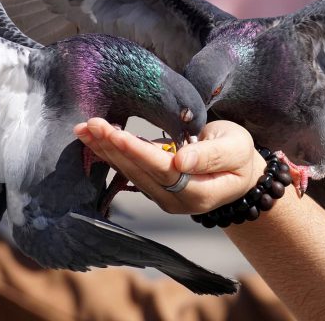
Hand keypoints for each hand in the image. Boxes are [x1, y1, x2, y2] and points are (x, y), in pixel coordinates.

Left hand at [74, 118, 265, 214]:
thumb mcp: (236, 150)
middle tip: (90, 124)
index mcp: (198, 193)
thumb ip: (211, 157)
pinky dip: (110, 153)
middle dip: (112, 147)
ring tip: (84, 129)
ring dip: (105, 150)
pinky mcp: (154, 188)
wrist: (239, 173)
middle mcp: (176, 200)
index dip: (138, 152)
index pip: (162, 170)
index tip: (116, 134)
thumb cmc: (240, 156)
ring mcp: (162, 197)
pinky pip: (129, 171)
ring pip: (129, 173)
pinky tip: (93, 139)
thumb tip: (181, 161)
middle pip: (139, 172)